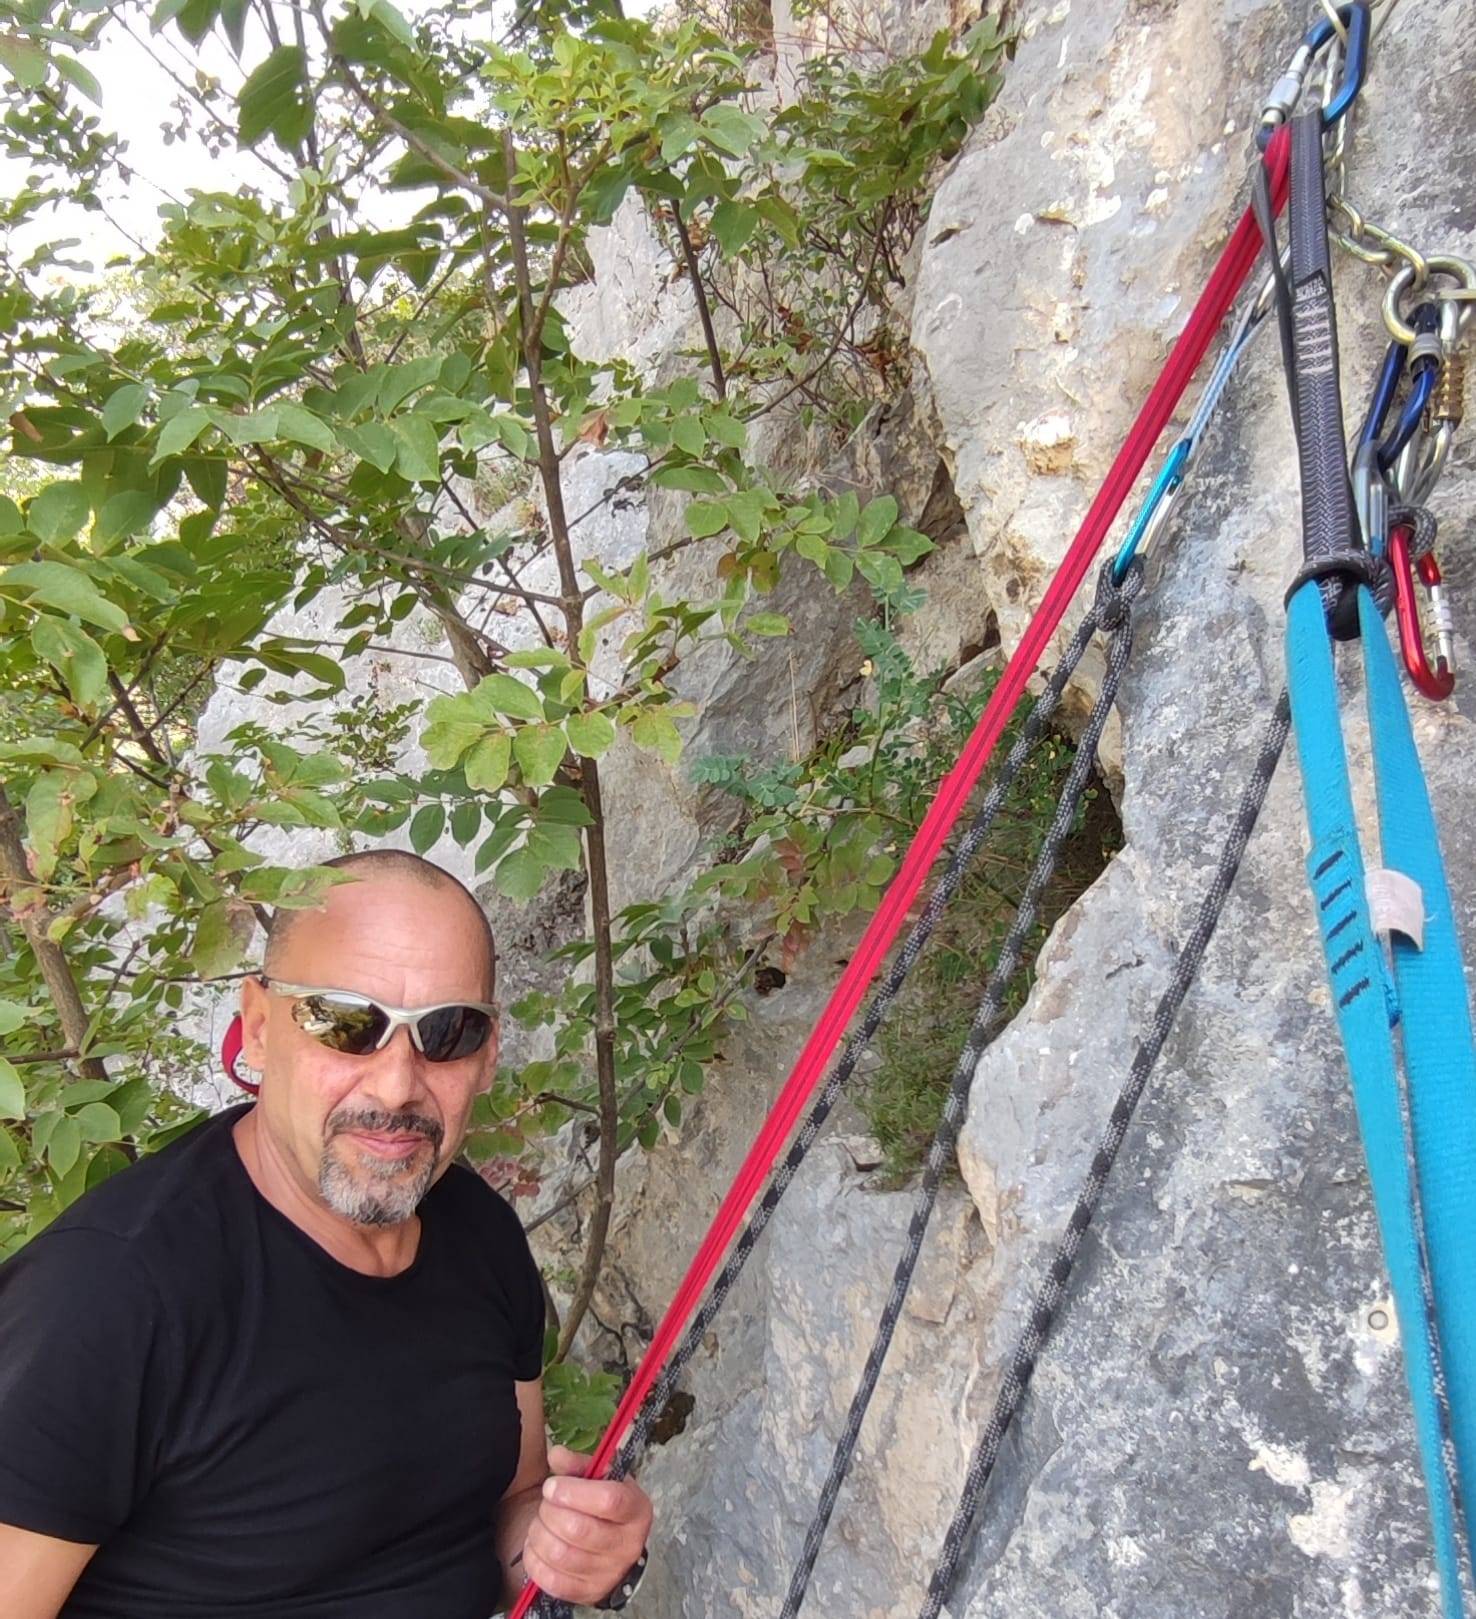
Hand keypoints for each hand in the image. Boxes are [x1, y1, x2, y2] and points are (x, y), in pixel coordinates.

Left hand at [520, 1446, 652, 1607]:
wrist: (609, 1545)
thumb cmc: (601, 1505)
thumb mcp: (599, 1477)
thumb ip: (577, 1464)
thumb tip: (556, 1455)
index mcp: (636, 1509)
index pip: (608, 1500)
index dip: (573, 1492)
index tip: (551, 1485)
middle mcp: (628, 1545)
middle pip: (578, 1529)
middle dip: (550, 1512)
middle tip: (545, 1503)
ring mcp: (609, 1573)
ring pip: (561, 1555)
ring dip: (540, 1533)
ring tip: (540, 1522)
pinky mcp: (588, 1593)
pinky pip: (552, 1580)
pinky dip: (535, 1559)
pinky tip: (536, 1544)